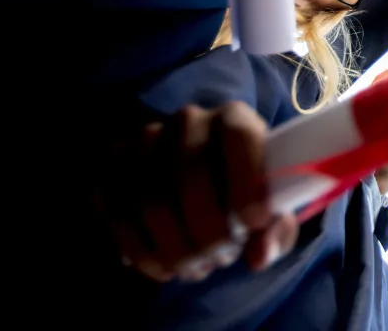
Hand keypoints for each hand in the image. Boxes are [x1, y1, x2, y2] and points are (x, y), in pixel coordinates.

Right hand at [96, 103, 297, 283]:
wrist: (206, 183)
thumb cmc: (246, 194)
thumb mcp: (271, 212)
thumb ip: (275, 232)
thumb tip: (258, 257)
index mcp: (234, 118)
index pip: (237, 136)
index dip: (245, 178)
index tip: (254, 222)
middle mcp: (188, 121)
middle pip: (188, 174)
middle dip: (206, 229)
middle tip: (220, 258)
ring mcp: (144, 141)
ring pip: (149, 200)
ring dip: (174, 246)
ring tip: (197, 268)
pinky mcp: (112, 168)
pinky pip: (117, 213)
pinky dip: (142, 251)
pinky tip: (165, 269)